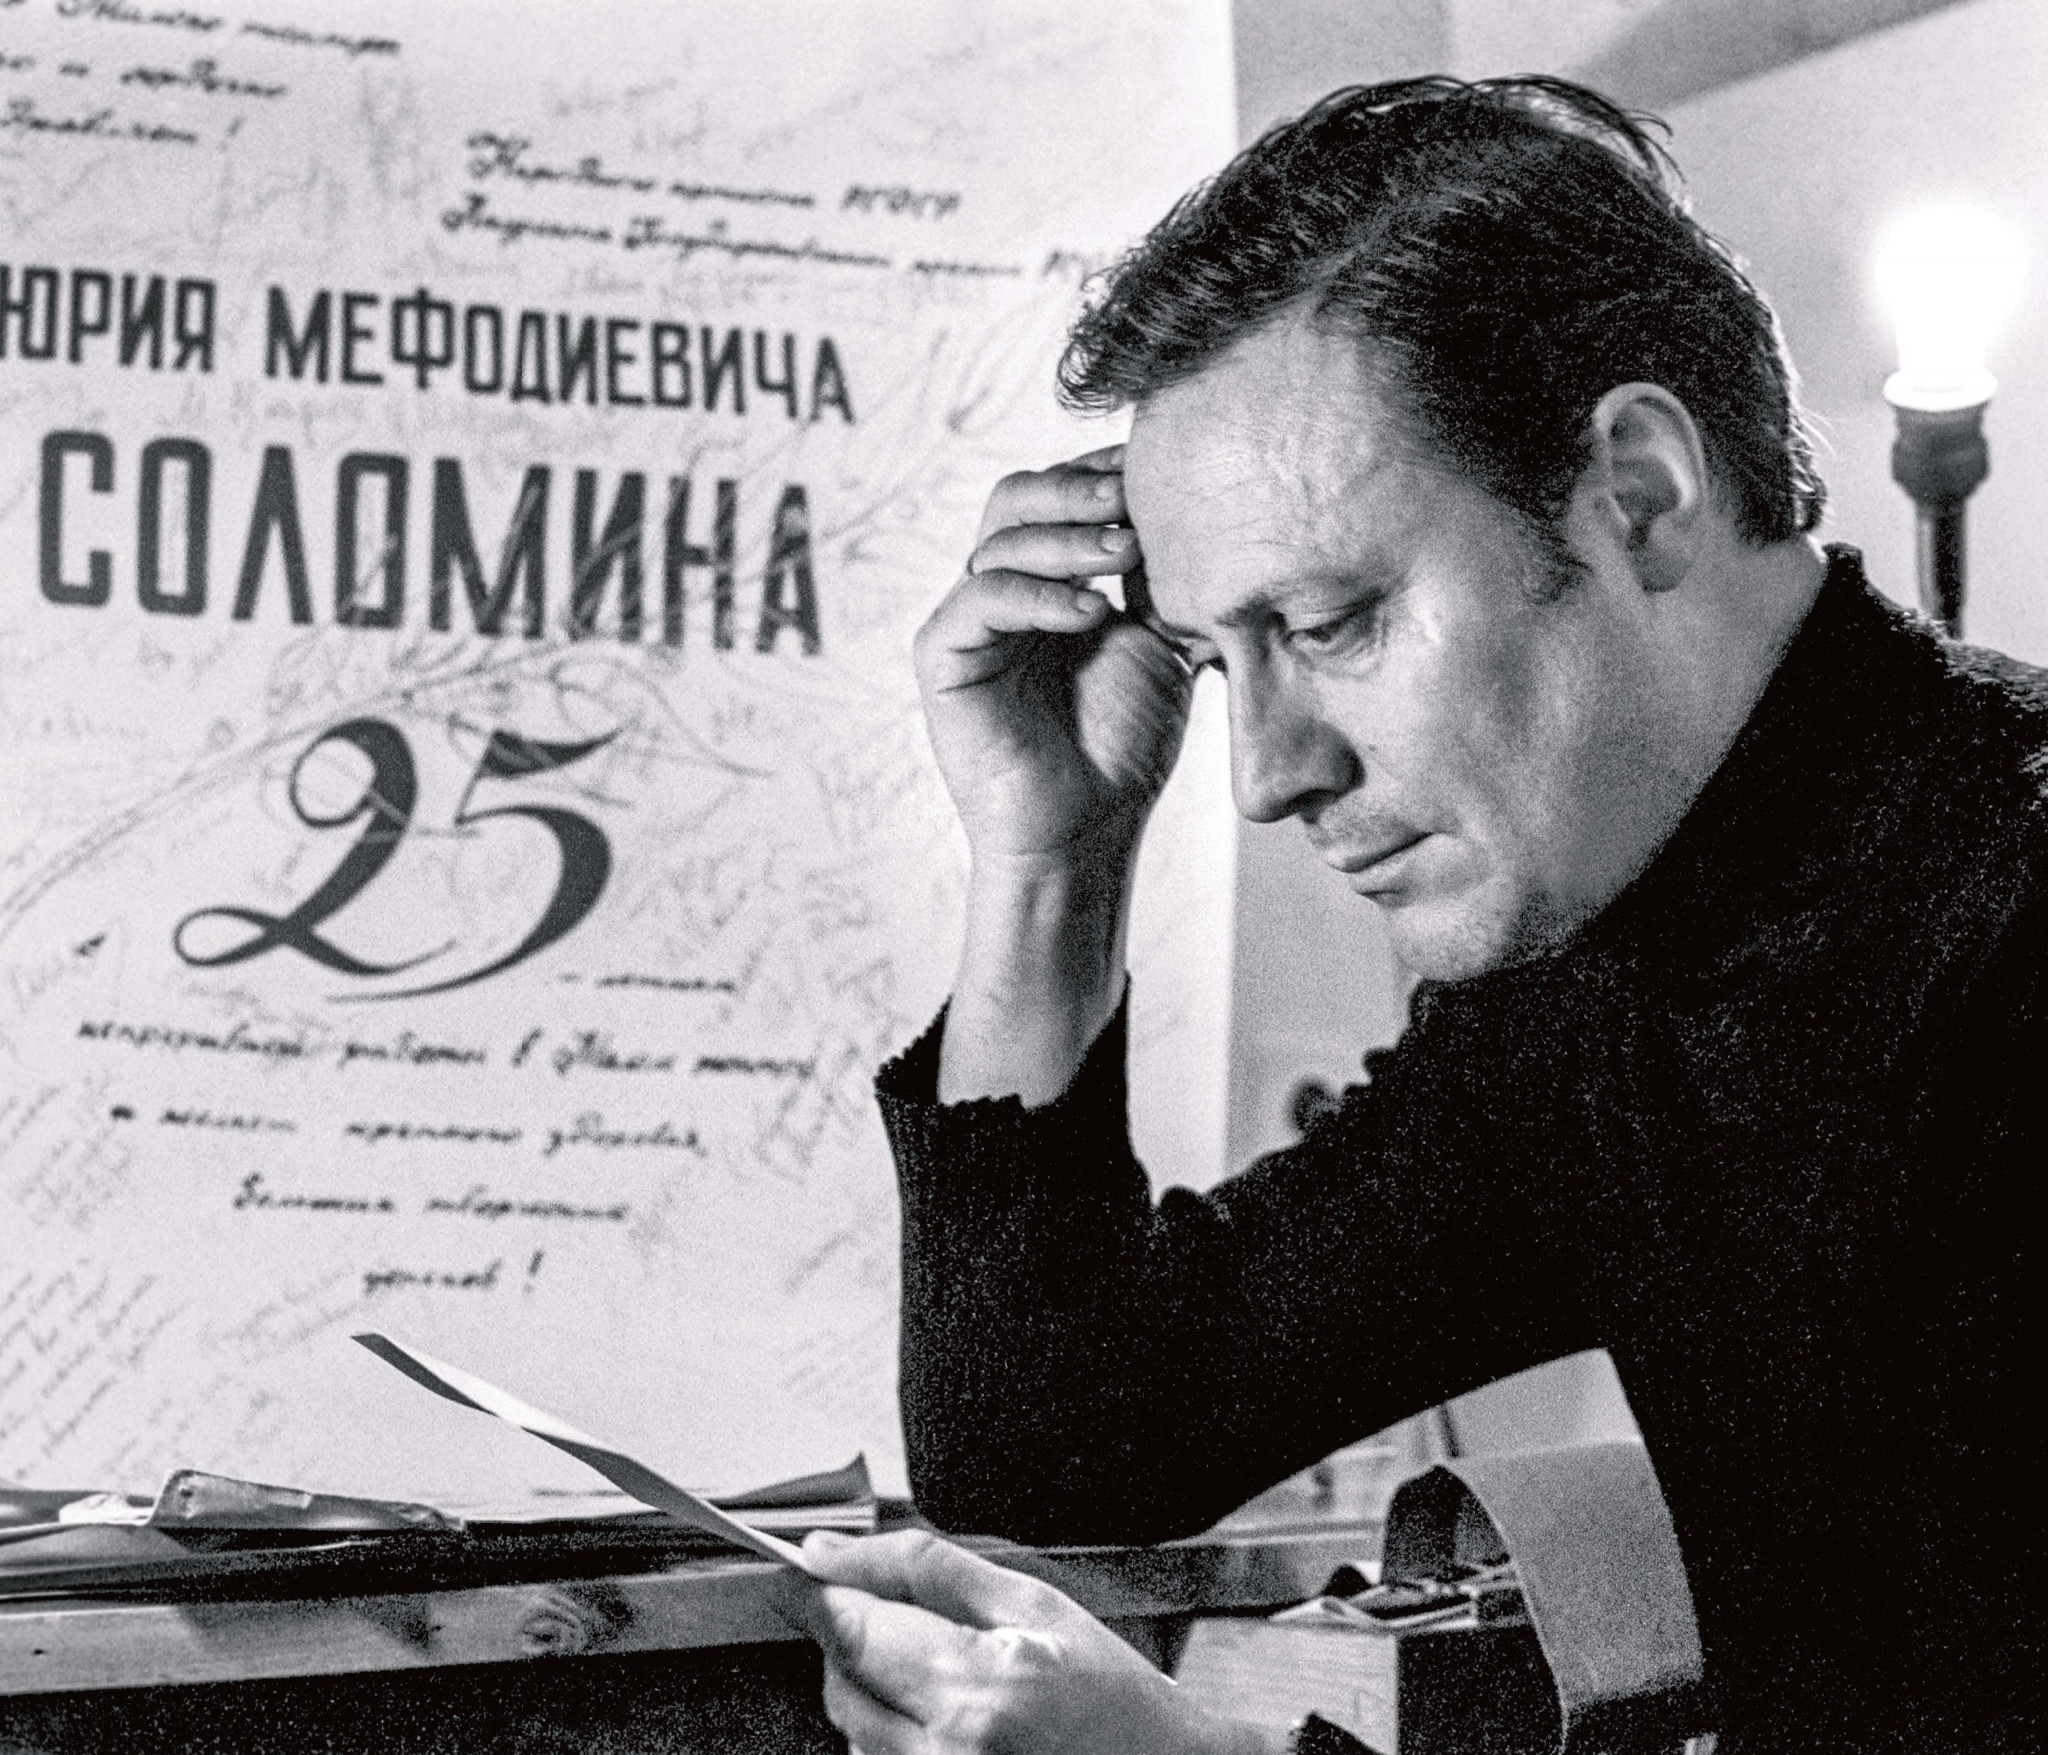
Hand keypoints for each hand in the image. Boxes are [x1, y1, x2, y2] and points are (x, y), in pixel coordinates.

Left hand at [777, 1528, 1273, 1754]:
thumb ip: (926, 1569)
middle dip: (857, 1638)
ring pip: (853, 1726)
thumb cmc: (1111, 1692)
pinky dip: (896, 1732)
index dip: (815, 1592)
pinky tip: (955, 1719)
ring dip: (878, 1688)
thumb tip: (830, 1551)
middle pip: (841, 1680)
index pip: (852, 1629)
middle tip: (917, 1623)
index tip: (796, 1569)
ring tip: (953, 1676)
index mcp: (977, 1688)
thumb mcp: (1031, 1602)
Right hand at [917, 448, 1194, 874]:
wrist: (1086, 832)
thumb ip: (1154, 577)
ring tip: (1127, 555)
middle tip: (1133, 501)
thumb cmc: (1122, 747)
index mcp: (1046, 580)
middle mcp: (999, 590)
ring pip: (1000, 538)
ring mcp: (966, 620)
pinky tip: (1091, 614)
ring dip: (1068, 538)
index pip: (1057, 496)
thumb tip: (1178, 503)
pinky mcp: (941, 656)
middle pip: (1016, 496)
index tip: (1159, 468)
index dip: (1101, 475)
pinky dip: (1038, 595)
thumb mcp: (1156, 642)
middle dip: (1077, 489)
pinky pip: (980, 598)